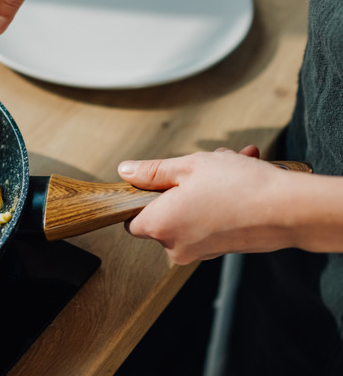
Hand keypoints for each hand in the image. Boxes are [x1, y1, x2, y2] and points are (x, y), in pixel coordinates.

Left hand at [117, 146, 300, 264]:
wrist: (289, 211)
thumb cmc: (237, 186)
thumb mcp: (188, 166)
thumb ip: (152, 171)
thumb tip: (126, 171)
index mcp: (159, 226)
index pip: (131, 219)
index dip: (140, 199)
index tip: (157, 181)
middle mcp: (175, 246)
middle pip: (165, 213)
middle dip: (183, 184)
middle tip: (206, 163)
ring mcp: (200, 252)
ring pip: (192, 212)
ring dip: (207, 187)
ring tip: (232, 163)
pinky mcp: (221, 251)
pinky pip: (211, 220)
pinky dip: (221, 200)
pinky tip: (243, 176)